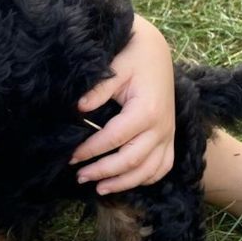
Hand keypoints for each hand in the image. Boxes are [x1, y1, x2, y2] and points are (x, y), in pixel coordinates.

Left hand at [71, 15, 175, 193]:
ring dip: (124, 183)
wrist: (157, 51)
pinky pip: (163, 166)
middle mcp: (161, 127)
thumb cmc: (133, 57)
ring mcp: (168, 134)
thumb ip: (98, 90)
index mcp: (147, 111)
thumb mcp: (115, 68)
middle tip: (79, 177)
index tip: (71, 157)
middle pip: (131, 161)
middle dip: (104, 172)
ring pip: (149, 170)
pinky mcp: (170, 136)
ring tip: (100, 189)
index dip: (91, 150)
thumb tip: (78, 108)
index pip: (114, 139)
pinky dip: (147, 178)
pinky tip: (127, 181)